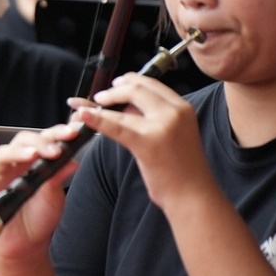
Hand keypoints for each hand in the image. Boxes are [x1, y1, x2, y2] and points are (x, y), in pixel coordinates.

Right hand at [0, 124, 80, 258]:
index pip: (44, 139)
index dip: (56, 134)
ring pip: (2, 154)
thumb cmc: (40, 217)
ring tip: (32, 154)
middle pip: (22, 141)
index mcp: (35, 161)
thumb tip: (72, 161)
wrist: (27, 244)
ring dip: (16, 151)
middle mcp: (16, 163)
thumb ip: (59, 177)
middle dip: (39, 142)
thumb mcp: (54, 196)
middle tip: (54, 151)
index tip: (72, 134)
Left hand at [74, 73, 207, 205]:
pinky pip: (116, 126)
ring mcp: (162, 126)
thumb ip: (150, 116)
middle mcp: (175, 112)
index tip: (115, 84)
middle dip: (114, 90)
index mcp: (183, 107)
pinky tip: (83, 115)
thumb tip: (123, 105)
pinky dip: (97, 119)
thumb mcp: (172, 132)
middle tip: (100, 96)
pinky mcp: (147, 142)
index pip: (151, 84)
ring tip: (84, 107)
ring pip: (125, 104)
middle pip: (137, 88)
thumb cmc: (181, 168)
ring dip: (101, 103)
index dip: (129, 80)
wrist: (192, 194)